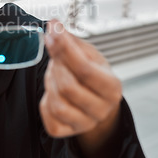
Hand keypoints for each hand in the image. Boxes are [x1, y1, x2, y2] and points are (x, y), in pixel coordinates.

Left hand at [40, 19, 121, 140]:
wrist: (95, 102)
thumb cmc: (91, 74)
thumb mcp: (88, 54)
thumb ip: (71, 41)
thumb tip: (54, 26)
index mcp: (112, 87)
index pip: (84, 68)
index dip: (64, 48)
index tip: (52, 29)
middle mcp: (102, 110)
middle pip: (67, 87)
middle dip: (56, 67)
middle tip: (56, 58)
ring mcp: (84, 123)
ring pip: (57, 104)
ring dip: (50, 84)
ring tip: (55, 74)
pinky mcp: (65, 131)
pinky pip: (47, 116)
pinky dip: (45, 100)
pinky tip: (53, 92)